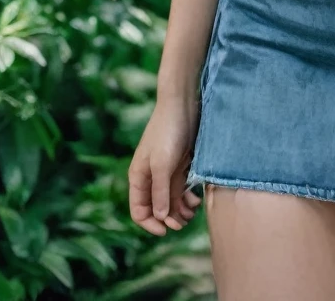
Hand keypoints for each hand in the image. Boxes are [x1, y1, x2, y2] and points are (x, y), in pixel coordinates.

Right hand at [128, 95, 201, 235]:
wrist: (182, 104)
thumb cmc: (168, 132)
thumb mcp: (162, 164)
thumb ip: (160, 191)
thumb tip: (159, 217)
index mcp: (139, 177)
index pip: (139, 211)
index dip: (150, 224)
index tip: (166, 230)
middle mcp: (150, 177)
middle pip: (157, 208)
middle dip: (169, 219)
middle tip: (184, 222)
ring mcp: (166, 171)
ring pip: (171, 200)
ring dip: (180, 210)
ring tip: (193, 211)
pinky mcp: (180, 164)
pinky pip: (181, 188)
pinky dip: (187, 197)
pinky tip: (196, 199)